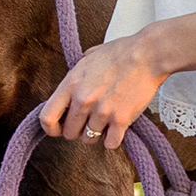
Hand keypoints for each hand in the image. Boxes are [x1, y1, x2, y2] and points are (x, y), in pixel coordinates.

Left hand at [38, 34, 168, 149]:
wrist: (148, 55)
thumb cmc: (121, 52)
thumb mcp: (89, 57)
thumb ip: (77, 74)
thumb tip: (72, 84)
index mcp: (71, 84)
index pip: (47, 117)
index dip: (51, 129)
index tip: (57, 130)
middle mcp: (83, 100)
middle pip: (69, 133)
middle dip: (78, 130)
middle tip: (88, 121)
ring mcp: (102, 111)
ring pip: (90, 139)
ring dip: (97, 133)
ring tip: (106, 120)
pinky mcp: (121, 120)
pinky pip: (110, 143)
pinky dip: (113, 139)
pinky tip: (117, 128)